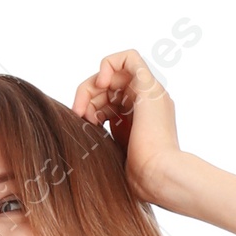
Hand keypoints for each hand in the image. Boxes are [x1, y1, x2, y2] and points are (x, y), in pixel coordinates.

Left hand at [72, 48, 188, 210]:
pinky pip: (129, 58)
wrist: (158, 177)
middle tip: (78, 114)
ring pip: (114, 73)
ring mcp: (150, 94)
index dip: (91, 105)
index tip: (82, 122)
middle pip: (110, 85)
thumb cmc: (139, 176)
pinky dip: (109, 64)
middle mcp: (146, 103)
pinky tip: (100, 84)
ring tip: (83, 108)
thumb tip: (82, 124)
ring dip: (92, 85)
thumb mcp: (114, 150)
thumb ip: (104, 134)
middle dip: (88, 95)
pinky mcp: (149, 87)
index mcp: (139, 119)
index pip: (109, 99)